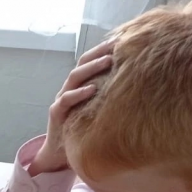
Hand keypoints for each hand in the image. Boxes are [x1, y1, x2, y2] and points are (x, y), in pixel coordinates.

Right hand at [28, 40, 113, 175]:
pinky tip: (92, 89)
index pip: (90, 61)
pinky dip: (79, 93)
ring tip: (108, 61)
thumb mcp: (96, 110)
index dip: (103, 49)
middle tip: (117, 44)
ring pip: (74, 78)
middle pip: (82, 64)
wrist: (59, 152)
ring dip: (91, 68)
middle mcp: (69, 89)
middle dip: (99, 52)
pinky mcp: (56, 113)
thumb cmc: (81, 129)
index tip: (123, 39)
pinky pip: (66, 100)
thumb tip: (135, 84)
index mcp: (79, 86)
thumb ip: (107, 96)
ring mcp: (61, 100)